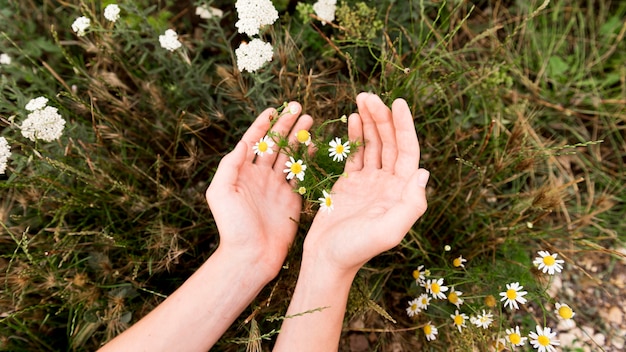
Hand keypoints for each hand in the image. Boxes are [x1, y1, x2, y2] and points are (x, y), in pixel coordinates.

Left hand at [206, 103, 312, 277]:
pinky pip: (300, 173)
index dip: (263, 124)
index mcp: (242, 172)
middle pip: (274, 143)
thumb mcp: (220, 192)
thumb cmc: (232, 226)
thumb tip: (244, 143)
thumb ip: (230, 165)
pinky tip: (314, 144)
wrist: (251, 255)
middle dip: (286, 125)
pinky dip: (307, 158)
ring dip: (298, 136)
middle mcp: (260, 176)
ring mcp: (276, 186)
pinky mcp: (292, 198)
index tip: (274, 108)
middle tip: (299, 107)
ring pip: (289, 155)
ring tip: (309, 120)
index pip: (253, 141)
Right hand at [304, 93, 428, 273]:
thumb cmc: (357, 249)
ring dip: (370, 122)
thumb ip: (410, 204)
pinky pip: (356, 153)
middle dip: (382, 118)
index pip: (407, 151)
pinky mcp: (350, 183)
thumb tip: (423, 172)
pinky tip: (353, 118)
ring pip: (374, 145)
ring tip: (362, 99)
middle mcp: (389, 184)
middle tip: (369, 96)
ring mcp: (370, 182)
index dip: (404, 126)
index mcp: (401, 192)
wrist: (327, 259)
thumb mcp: (389, 230)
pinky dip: (356, 135)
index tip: (397, 102)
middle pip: (390, 143)